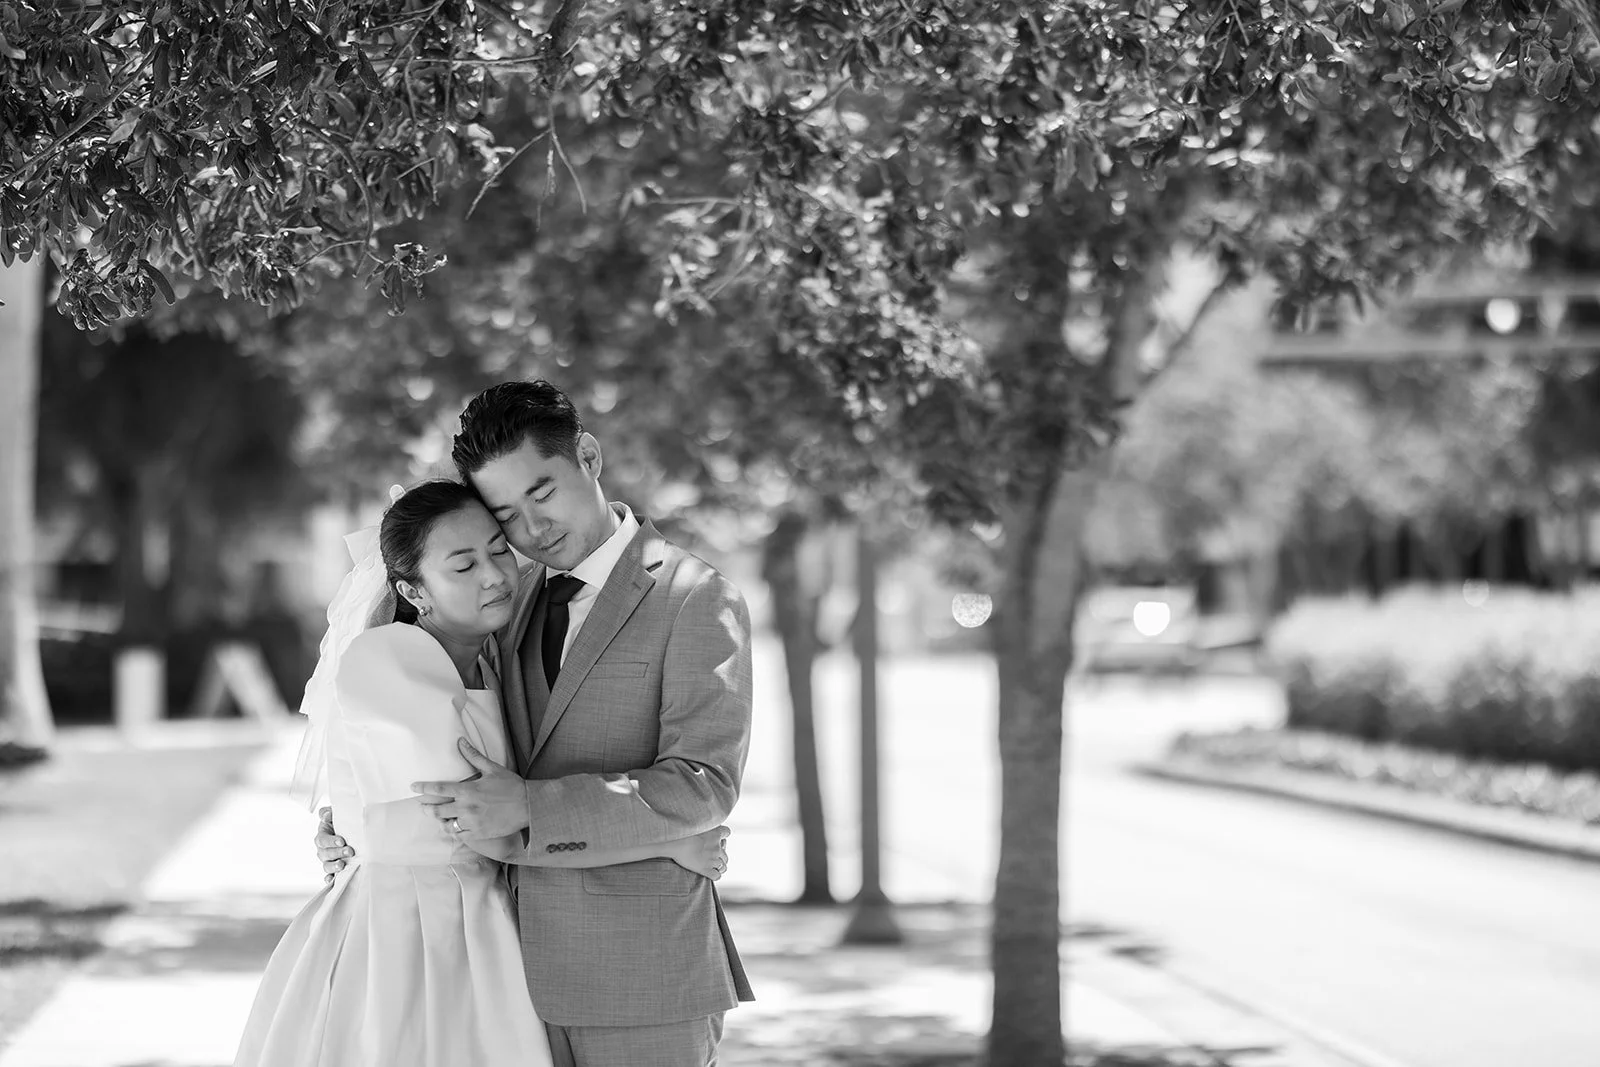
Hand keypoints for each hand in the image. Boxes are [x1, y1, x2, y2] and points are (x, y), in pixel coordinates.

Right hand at [315, 807, 354, 884]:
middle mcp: (323, 849)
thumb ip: (328, 812)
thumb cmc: (342, 822)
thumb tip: (326, 815)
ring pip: (326, 865)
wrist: (350, 831)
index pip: (323, 840)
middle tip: (350, 851)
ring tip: (342, 865)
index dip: (331, 841)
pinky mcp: (333, 869)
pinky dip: (329, 879)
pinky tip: (332, 880)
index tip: (342, 840)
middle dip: (337, 853)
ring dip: (334, 866)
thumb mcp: (336, 814)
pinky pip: (328, 876)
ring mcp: (327, 860)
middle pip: (325, 853)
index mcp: (322, 836)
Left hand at [412, 739, 530, 839]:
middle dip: (427, 808)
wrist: (528, 806)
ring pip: (447, 824)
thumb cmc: (511, 785)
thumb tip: (460, 741)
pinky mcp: (478, 833)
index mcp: (468, 790)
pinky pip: (459, 835)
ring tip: (438, 818)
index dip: (424, 787)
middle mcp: (466, 807)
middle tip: (423, 806)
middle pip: (438, 810)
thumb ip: (473, 756)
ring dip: (440, 821)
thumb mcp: (492, 768)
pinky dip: (454, 831)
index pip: (439, 788)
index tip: (413, 787)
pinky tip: (453, 828)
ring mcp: (472, 822)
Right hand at [668, 825, 730, 880]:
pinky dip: (715, 876)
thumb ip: (703, 825)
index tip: (716, 839)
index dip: (722, 837)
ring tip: (713, 868)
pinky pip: (717, 876)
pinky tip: (710, 874)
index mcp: (716, 833)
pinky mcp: (706, 870)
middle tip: (712, 857)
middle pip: (725, 854)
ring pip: (723, 866)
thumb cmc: (682, 831)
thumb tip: (703, 824)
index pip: (727, 832)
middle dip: (720, 857)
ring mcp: (713, 859)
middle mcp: (717, 847)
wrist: (675, 843)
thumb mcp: (696, 824)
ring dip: (719, 867)